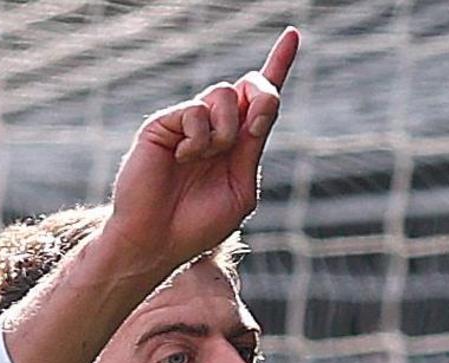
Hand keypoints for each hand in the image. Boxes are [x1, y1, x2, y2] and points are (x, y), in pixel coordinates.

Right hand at [104, 27, 298, 273]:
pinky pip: (196, 110)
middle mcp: (214, 127)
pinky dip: (198, 138)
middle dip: (262, 97)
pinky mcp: (164, 123)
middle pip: (249, 86)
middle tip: (251, 130)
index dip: (279, 64)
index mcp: (237, 143)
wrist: (156, 241)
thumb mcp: (240, 189)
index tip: (293, 34)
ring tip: (204, 158)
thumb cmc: (197, 224)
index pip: (261, 99)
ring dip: (226, 130)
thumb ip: (252, 148)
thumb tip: (261, 104)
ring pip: (225, 94)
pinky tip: (182, 158)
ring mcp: (188, 123)